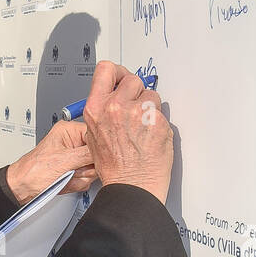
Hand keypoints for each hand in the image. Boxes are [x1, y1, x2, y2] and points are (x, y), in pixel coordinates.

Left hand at [5, 121, 96, 204]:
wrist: (23, 189)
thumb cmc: (33, 171)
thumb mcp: (64, 160)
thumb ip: (87, 154)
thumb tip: (106, 150)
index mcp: (69, 131)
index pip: (97, 135)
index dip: (97, 150)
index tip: (93, 158)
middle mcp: (73, 142)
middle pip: (97, 155)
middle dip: (85, 167)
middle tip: (72, 169)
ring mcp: (75, 158)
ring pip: (94, 169)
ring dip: (80, 176)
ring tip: (65, 176)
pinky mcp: (75, 170)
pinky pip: (87, 178)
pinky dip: (77, 183)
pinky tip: (65, 181)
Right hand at [82, 61, 172, 204]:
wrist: (132, 186)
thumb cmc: (114, 167)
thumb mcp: (93, 136)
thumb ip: (102, 112)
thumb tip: (113, 97)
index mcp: (96, 109)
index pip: (106, 69)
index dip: (117, 72)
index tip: (121, 78)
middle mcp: (115, 107)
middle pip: (132, 79)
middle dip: (136, 91)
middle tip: (136, 108)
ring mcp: (138, 113)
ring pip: (150, 95)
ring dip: (149, 107)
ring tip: (143, 128)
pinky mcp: (157, 121)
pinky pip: (161, 112)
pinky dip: (159, 123)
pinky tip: (151, 138)